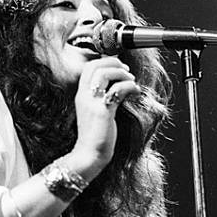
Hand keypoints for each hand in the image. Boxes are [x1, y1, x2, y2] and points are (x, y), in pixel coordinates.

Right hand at [70, 57, 139, 177]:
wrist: (89, 154)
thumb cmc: (95, 137)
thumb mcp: (96, 113)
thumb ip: (102, 99)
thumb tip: (117, 86)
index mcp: (81, 95)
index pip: (88, 68)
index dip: (105, 62)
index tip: (118, 67)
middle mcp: (84, 96)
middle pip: (95, 66)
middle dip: (113, 62)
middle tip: (126, 70)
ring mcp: (92, 103)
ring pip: (104, 73)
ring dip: (121, 73)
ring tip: (131, 80)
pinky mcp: (103, 111)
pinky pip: (117, 90)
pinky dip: (130, 87)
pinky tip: (136, 92)